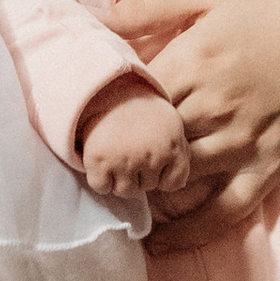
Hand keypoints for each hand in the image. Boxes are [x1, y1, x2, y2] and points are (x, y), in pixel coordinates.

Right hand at [79, 77, 191, 202]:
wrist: (108, 89)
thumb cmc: (143, 111)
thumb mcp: (172, 125)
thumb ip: (180, 155)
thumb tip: (176, 185)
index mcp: (171, 146)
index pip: (173, 184)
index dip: (163, 174)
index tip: (154, 158)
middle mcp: (150, 155)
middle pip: (147, 188)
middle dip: (140, 174)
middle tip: (131, 150)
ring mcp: (123, 159)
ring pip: (124, 191)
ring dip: (120, 179)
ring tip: (118, 155)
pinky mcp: (98, 160)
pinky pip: (101, 187)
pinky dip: (101, 179)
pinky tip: (104, 161)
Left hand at [104, 0, 279, 242]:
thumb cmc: (277, 11)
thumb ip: (148, 7)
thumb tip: (90, 17)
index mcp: (193, 57)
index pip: (125, 98)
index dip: (95, 116)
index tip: (75, 126)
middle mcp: (214, 102)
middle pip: (145, 141)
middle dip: (111, 156)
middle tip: (83, 167)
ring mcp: (243, 138)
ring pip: (176, 177)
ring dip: (141, 190)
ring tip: (111, 196)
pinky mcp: (270, 164)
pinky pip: (224, 210)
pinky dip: (190, 233)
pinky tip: (160, 244)